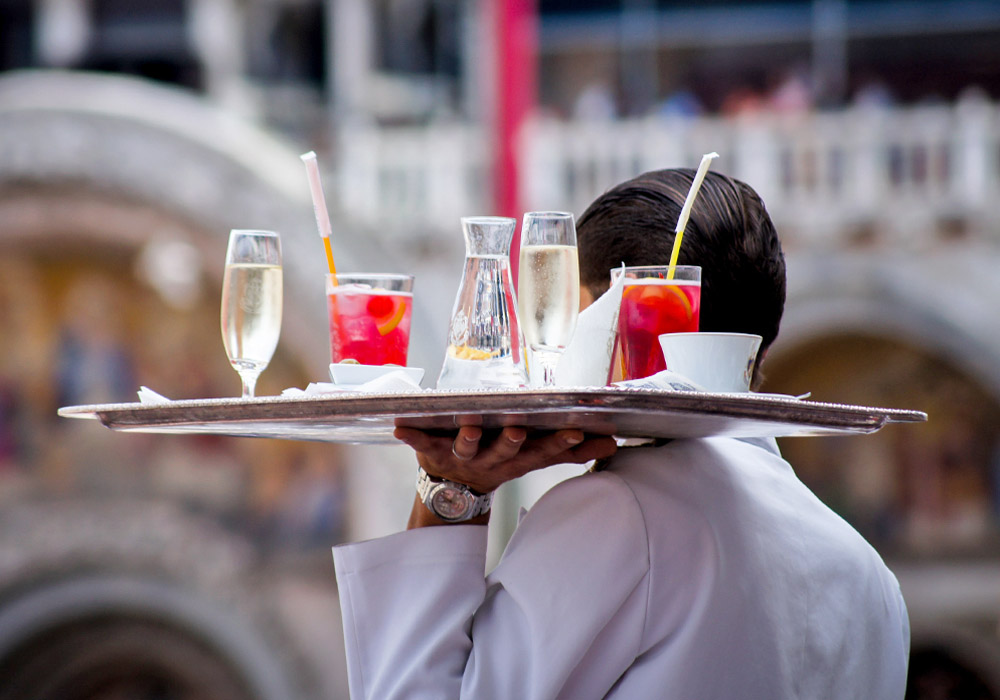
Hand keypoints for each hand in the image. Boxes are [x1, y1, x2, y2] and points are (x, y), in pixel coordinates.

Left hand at [393, 424, 617, 494]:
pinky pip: (420, 443)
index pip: (542, 452)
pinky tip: (399, 426)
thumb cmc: (500, 461)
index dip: (558, 444)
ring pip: (466, 446)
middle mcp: (490, 460)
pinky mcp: (432, 452)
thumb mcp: (534, 458)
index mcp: (516, 459)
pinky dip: (410, 435)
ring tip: (469, 426)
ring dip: (467, 437)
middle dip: (511, 441)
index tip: (575, 433)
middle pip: (504, 451)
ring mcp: (461, 456)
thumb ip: (572, 450)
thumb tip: (613, 442)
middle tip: (518, 430)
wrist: (452, 493)